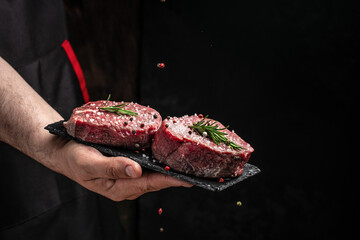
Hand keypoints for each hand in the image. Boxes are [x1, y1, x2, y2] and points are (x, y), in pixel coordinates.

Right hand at [54, 139, 191, 200]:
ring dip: (170, 166)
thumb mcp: (89, 163)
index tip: (189, 178)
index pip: (150, 184)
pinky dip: (158, 158)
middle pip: (156, 180)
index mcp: (119, 188)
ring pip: (153, 171)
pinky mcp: (127, 164)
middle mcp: (127, 183)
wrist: (63, 150)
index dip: (170, 180)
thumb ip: (112, 168)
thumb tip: (136, 171)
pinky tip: (169, 151)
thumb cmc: (74, 158)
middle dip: (176, 175)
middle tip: (197, 168)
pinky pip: (147, 163)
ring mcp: (128, 174)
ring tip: (189, 160)